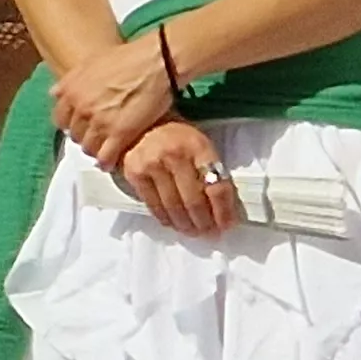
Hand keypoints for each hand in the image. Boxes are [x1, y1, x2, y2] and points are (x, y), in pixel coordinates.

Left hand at [53, 28, 180, 166]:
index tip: (80, 127)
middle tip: (95, 139)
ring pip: (88, 147)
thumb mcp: (88, 64)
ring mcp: (98, 122)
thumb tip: (57, 94)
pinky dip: (107, 162)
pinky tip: (112, 164)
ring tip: (105, 151)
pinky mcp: (120, 133)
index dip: (71, 125)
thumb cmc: (126, 59)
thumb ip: (70, 82)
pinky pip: (105, 156)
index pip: (60, 120)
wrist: (154, 63)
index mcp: (69, 91)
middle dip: (84, 138)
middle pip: (75, 135)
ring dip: (96, 150)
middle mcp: (80, 108)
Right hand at [114, 118, 241, 238]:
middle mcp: (174, 155)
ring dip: (185, 225)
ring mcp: (151, 164)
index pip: (216, 187)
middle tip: (209, 234)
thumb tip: (224, 212)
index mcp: (199, 147)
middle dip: (204, 223)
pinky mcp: (133, 173)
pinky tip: (172, 223)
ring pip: (173, 206)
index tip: (227, 226)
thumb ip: (212, 174)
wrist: (144, 125)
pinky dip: (165, 218)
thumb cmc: (180, 140)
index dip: (223, 211)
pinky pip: (152, 204)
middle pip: (194, 201)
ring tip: (192, 232)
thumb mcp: (202, 147)